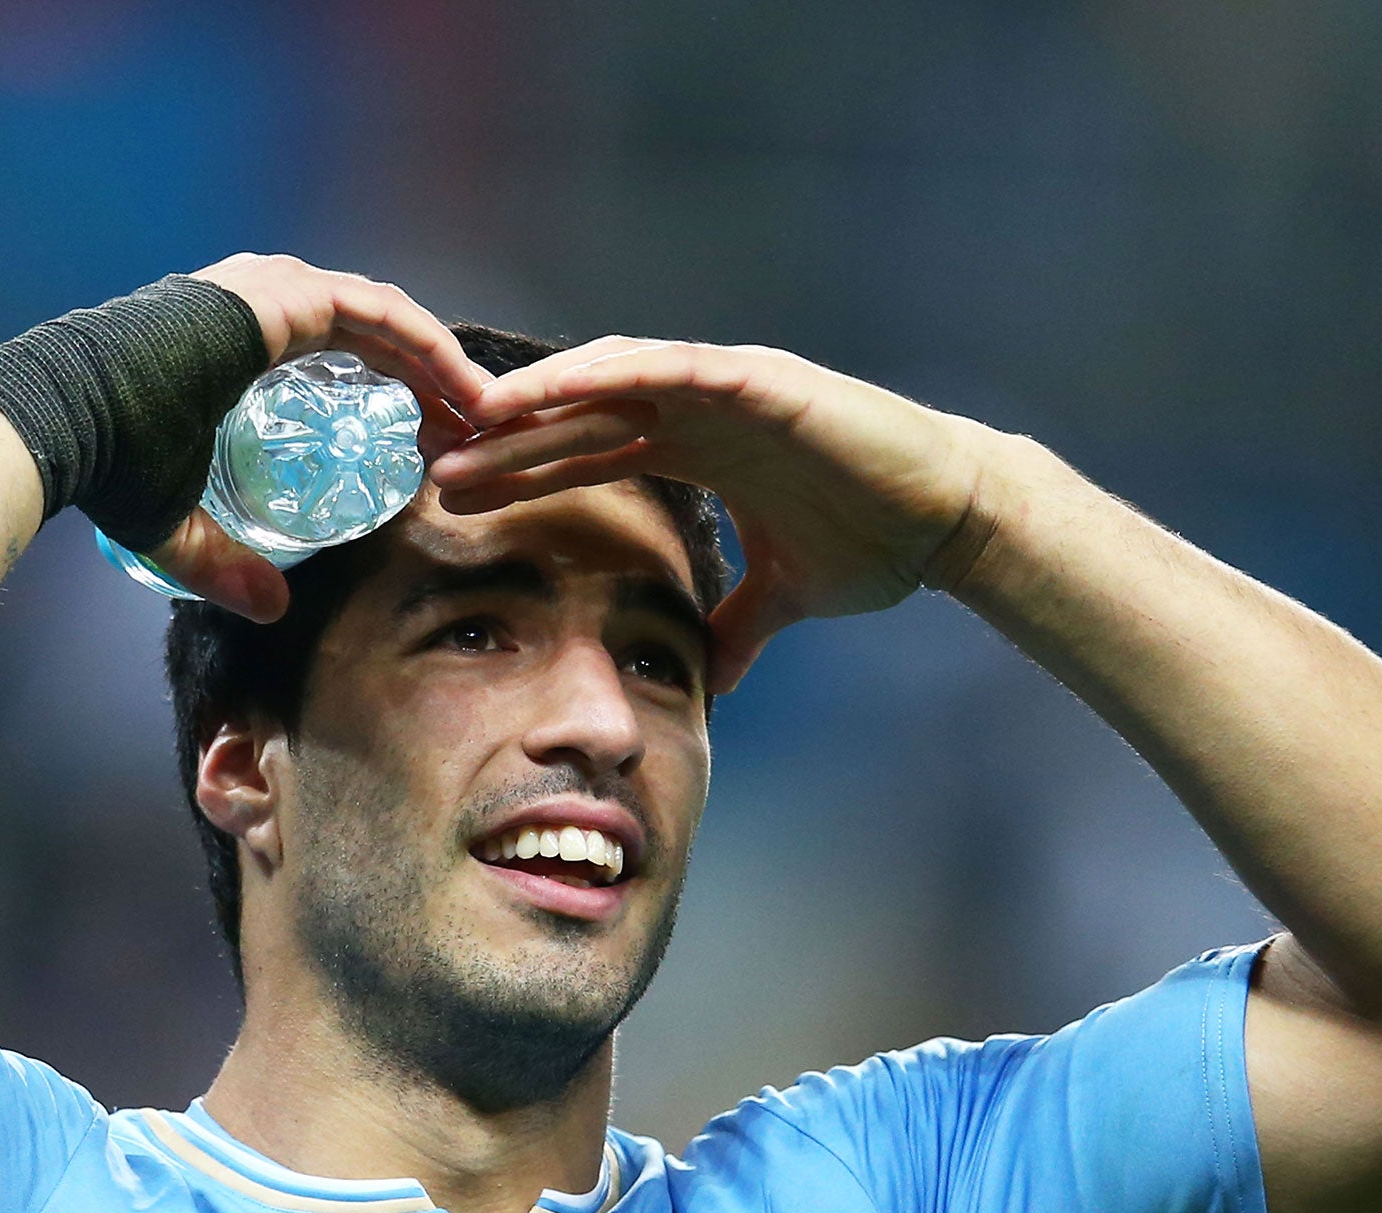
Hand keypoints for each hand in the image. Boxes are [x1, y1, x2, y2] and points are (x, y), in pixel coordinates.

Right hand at [146, 254, 492, 619]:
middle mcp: (262, 303)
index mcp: (238, 339)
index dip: (393, 394)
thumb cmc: (110, 462)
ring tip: (484, 412)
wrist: (71, 419)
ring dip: (440, 365)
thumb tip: (271, 608)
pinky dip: (428, 348)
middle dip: (428, 382)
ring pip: (387, 321)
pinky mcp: (288, 293)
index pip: (342, 353)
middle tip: (470, 432)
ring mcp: (275, 290)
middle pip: (374, 336)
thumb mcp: (176, 523)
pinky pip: (380, 315)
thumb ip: (225, 563)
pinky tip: (462, 388)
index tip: (429, 445)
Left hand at [428, 337, 1004, 690]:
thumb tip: (709, 676)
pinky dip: (614, 370)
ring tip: (472, 412)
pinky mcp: (763, 380)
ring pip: (612, 378)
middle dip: (506, 435)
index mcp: (695, 447)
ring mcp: (727, 387)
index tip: (452, 496)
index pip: (584, 454)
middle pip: (579, 415)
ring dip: (542, 394)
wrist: (952, 522)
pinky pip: (673, 367)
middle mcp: (699, 410)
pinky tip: (555, 382)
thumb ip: (739, 624)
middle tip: (429, 455)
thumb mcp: (784, 596)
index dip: (518, 471)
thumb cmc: (876, 541)